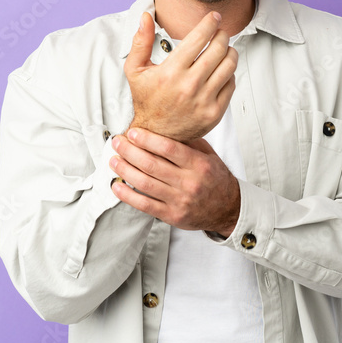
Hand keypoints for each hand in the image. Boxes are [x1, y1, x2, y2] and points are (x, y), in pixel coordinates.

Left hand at [109, 128, 239, 235]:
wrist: (227, 209)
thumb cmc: (215, 179)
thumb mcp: (209, 155)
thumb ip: (188, 142)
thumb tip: (163, 127)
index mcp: (198, 164)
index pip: (168, 148)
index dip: (147, 139)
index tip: (132, 132)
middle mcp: (189, 182)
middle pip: (152, 164)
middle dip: (130, 151)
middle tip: (117, 142)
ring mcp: (179, 200)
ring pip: (145, 183)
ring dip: (125, 170)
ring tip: (113, 160)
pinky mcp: (171, 215)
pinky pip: (145, 205)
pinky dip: (127, 195)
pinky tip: (116, 186)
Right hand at [124, 11, 236, 142]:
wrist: (155, 134)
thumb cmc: (146, 100)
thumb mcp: (135, 70)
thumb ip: (141, 41)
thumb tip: (146, 17)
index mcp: (171, 72)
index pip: (199, 38)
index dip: (210, 23)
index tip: (214, 17)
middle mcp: (189, 85)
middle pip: (218, 49)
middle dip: (222, 35)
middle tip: (220, 33)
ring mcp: (204, 100)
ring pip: (229, 65)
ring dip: (230, 52)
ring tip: (224, 49)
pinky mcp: (215, 112)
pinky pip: (231, 84)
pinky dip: (229, 74)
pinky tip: (220, 71)